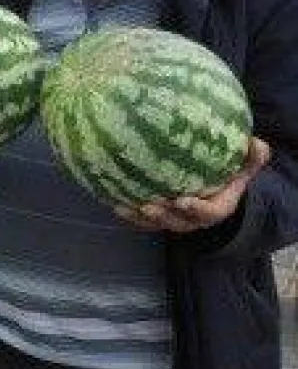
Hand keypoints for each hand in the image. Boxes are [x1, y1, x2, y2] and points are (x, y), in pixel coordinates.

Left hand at [114, 135, 270, 232]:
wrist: (216, 189)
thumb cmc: (228, 175)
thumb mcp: (244, 166)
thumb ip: (252, 158)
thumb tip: (256, 143)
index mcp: (217, 207)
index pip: (210, 213)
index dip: (196, 209)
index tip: (182, 200)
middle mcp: (195, 219)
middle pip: (179, 223)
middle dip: (163, 217)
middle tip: (148, 206)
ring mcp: (176, 220)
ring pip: (158, 225)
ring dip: (140, 219)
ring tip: (124, 207)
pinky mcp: (160, 218)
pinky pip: (142, 222)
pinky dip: (129, 217)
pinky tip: (113, 204)